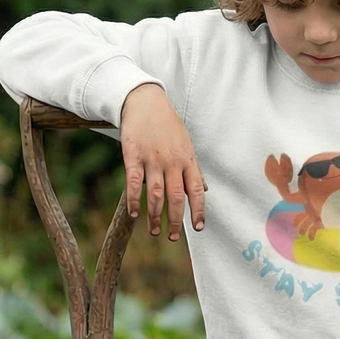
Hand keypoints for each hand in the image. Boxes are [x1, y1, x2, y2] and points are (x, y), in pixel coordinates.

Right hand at [120, 84, 205, 240]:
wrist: (145, 101)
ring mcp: (152, 160)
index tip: (199, 227)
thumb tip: (205, 190)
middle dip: (176, 220)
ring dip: (155, 216)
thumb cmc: (167, 125)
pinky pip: (135, 182)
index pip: (197, 191)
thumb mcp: (186, 145)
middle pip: (176, 197)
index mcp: (187, 160)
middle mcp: (172, 162)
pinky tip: (135, 213)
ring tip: (155, 231)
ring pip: (156, 194)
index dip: (198, 210)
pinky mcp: (133, 156)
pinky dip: (135, 199)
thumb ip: (194, 169)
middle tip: (172, 237)